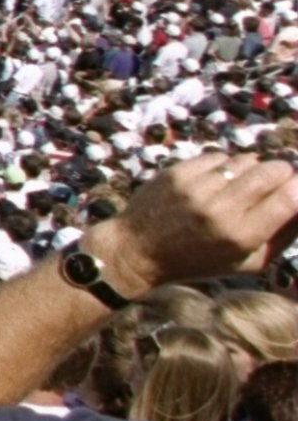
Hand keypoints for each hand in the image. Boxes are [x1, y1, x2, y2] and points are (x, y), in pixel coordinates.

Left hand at [87, 153, 297, 299]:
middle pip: (272, 171)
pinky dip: (227, 165)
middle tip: (282, 179)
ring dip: (255, 167)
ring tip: (247, 182)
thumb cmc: (200, 260)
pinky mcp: (176, 173)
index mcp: (241, 236)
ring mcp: (195, 188)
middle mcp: (219, 210)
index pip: (289, 198)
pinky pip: (218, 157)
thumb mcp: (248, 263)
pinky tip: (221, 179)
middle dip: (284, 172)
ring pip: (246, 160)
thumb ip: (284, 236)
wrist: (138, 250)